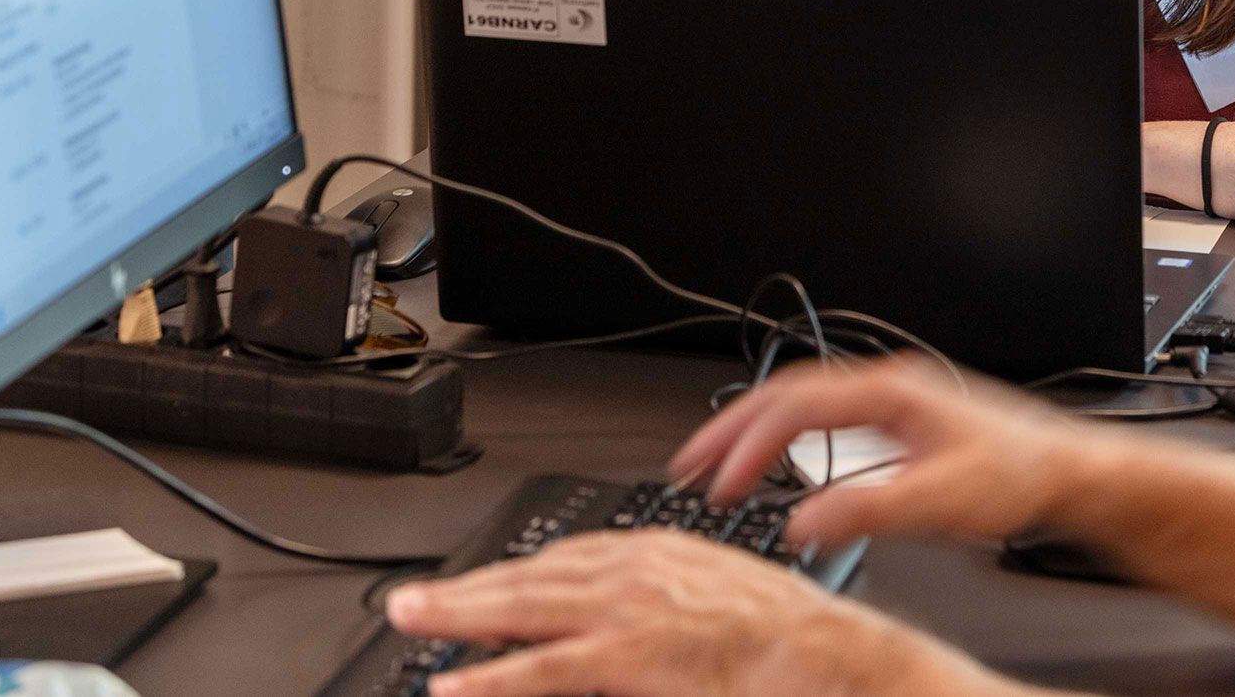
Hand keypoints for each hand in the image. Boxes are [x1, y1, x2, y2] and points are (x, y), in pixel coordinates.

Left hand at [384, 530, 1005, 696]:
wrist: (828, 653)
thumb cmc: (788, 639)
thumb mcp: (720, 602)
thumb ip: (669, 609)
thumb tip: (637, 632)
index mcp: (659, 551)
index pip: (566, 557)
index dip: (512, 577)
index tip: (476, 588)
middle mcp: (636, 567)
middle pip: (530, 574)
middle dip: (464, 588)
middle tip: (406, 599)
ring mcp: (629, 610)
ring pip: (523, 610)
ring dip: (457, 616)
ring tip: (409, 621)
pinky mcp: (630, 654)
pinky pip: (545, 668)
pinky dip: (493, 677)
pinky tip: (452, 685)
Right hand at [668, 355, 1114, 548]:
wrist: (1071, 470)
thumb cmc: (1020, 476)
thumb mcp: (940, 503)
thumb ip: (867, 509)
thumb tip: (800, 522)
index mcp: (888, 392)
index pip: (793, 406)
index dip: (744, 441)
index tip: (712, 478)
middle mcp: (887, 387)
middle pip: (787, 394)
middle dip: (732, 430)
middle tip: (688, 466)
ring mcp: (894, 400)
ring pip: (805, 404)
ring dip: (758, 434)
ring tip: (721, 469)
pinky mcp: (902, 422)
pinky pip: (827, 419)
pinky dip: (790, 442)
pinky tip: (783, 469)